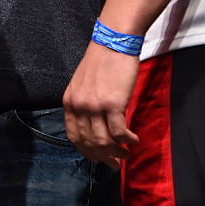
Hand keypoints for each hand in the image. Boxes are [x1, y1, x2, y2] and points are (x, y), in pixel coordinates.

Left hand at [63, 40, 139, 168]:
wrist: (113, 41)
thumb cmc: (102, 61)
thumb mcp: (83, 83)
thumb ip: (84, 104)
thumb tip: (94, 127)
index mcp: (70, 101)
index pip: (74, 136)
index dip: (86, 151)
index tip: (97, 159)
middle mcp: (79, 106)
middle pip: (89, 143)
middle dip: (103, 157)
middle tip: (115, 164)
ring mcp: (95, 106)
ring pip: (104, 141)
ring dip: (117, 152)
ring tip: (127, 153)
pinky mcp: (113, 104)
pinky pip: (120, 132)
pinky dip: (128, 140)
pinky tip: (134, 139)